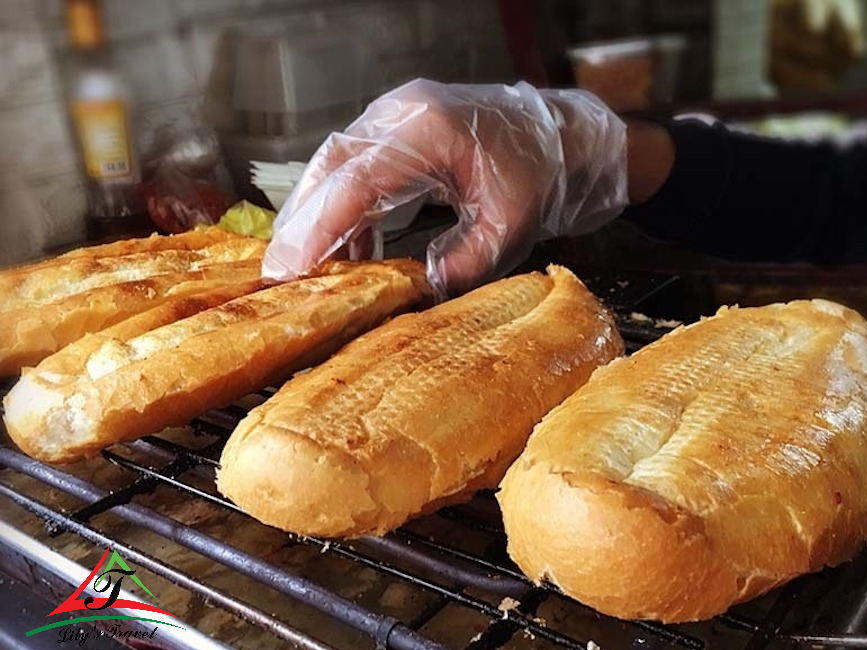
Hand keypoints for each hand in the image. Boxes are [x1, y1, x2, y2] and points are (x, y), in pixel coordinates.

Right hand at [263, 79, 628, 296]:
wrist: (561, 136)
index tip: (288, 268)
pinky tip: (348, 255)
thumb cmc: (541, 173)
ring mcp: (396, 118)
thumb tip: (418, 293)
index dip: (318, 227)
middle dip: (302, 223)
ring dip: (319, 218)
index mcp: (429, 129)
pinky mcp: (398, 132)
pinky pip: (357, 171)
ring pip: (336, 168)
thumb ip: (465, 261)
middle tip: (279, 275)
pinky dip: (346, 213)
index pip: (356, 180)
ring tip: (307, 271)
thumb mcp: (511, 226)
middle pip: (331, 167)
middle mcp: (401, 113)